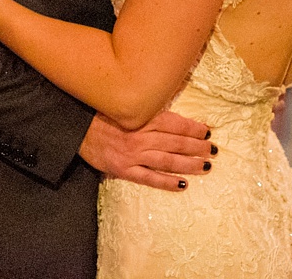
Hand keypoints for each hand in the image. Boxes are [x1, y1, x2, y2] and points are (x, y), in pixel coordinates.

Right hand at [78, 111, 212, 192]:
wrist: (77, 130)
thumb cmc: (104, 116)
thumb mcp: (127, 108)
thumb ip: (149, 112)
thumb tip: (176, 118)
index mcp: (142, 117)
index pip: (174, 123)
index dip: (193, 128)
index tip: (208, 131)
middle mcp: (140, 136)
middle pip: (175, 142)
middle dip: (197, 146)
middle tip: (213, 150)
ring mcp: (133, 154)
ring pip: (167, 160)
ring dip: (189, 163)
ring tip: (206, 166)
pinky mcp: (124, 170)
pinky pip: (149, 178)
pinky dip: (167, 182)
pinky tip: (183, 184)